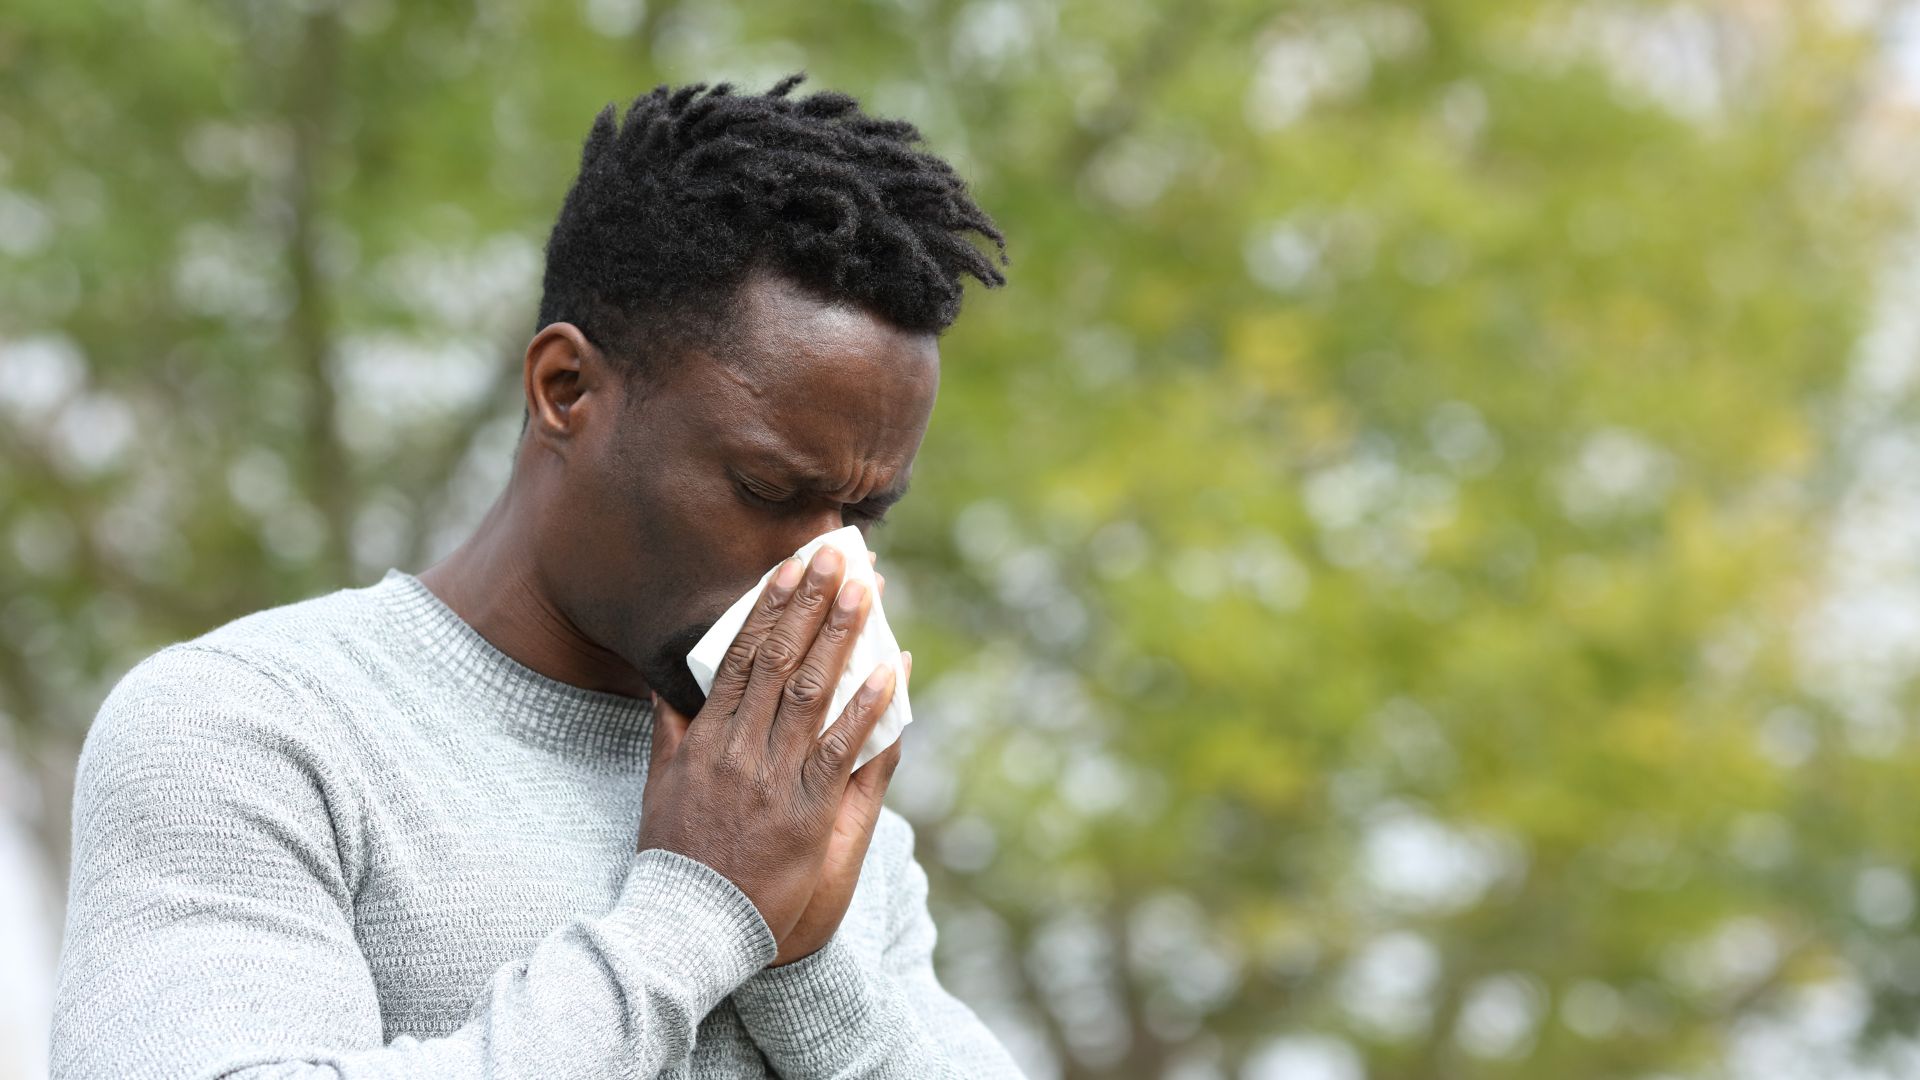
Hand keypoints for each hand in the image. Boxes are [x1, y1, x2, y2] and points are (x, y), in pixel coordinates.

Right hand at [638, 545, 900, 956]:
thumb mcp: (659, 788)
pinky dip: (865, 708)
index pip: (741, 657)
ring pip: (811, 692)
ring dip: (842, 637)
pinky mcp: (806, 813)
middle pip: (780, 660)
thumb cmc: (676, 858)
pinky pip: (840, 749)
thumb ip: (670, 734)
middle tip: (840, 557)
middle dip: (813, 603)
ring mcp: (773, 779)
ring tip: (867, 592)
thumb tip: (666, 689)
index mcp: (705, 738)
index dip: (771, 607)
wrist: (688, 924)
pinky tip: (888, 670)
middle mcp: (739, 749)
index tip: (792, 567)